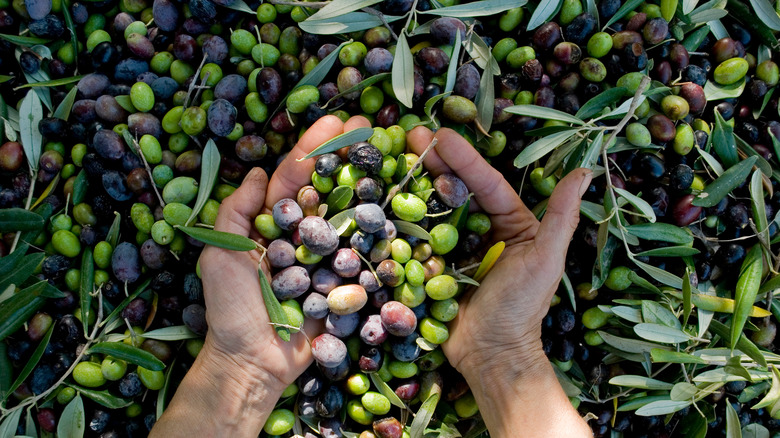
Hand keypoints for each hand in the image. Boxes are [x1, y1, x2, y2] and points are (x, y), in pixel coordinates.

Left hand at [152, 115, 371, 436]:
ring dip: (368, 184)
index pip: (294, 177)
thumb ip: (236, 212)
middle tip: (371, 126)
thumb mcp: (220, 255)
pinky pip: (363, 255)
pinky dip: (379, 232)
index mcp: (271, 225)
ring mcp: (326, 258)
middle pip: (328, 188)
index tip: (338, 120)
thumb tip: (259, 172)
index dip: (314, 147)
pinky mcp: (344, 283)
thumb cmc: (231, 310)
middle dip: (347, 155)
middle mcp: (301, 235)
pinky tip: (397, 205)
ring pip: (349, 216)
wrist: (254, 363)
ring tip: (390, 155)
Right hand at [406, 126, 592, 436]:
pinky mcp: (433, 265)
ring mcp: (455, 247)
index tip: (441, 135)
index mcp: (512, 224)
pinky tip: (387, 197)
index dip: (465, 159)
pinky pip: (419, 237)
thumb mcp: (545, 260)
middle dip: (435, 161)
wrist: (489, 354)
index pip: (486, 184)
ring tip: (397, 156)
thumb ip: (561, 217)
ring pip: (435, 208)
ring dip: (417, 182)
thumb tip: (584, 173)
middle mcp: (483, 230)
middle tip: (411, 134)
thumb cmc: (522, 308)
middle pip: (457, 189)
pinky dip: (404, 218)